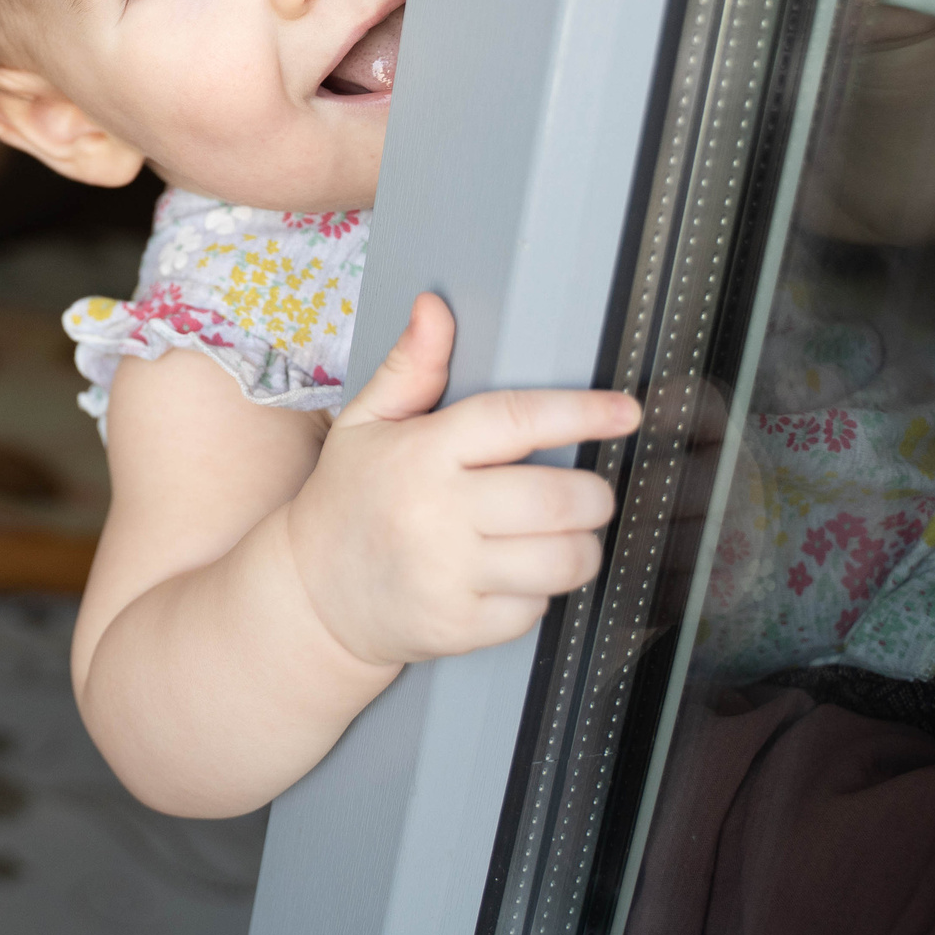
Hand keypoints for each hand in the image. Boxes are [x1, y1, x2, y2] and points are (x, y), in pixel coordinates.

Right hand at [284, 293, 639, 668]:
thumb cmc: (347, 500)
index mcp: (419, 453)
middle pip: (559, 498)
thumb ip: (410, 367)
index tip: (624, 412)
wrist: (310, 594)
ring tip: (556, 537)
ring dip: (579, 547)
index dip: (581, 413)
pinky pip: (537, 608)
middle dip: (592, 495)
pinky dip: (538, 594)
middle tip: (583, 493)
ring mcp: (447, 574)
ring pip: (563, 559)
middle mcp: (434, 512)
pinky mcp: (458, 626)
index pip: (515, 420)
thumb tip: (434, 308)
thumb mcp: (365, 423)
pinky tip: (509, 578)